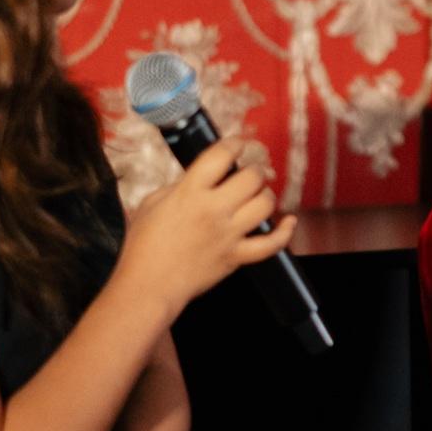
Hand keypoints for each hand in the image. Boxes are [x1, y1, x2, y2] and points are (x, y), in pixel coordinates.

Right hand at [116, 138, 294, 316]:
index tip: (238, 144)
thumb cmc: (142, 246)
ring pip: (265, 204)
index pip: (221, 155)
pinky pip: (271, 244)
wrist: (146, 287)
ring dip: (266, 195)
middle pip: (252, 177)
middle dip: (254, 169)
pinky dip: (285, 232)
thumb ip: (179, 186)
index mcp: (190, 193)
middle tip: (250, 171)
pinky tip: (289, 222)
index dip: (235, 143)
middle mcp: (213, 211)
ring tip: (258, 194)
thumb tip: (200, 177)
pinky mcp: (236, 257)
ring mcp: (228, 235)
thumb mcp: (152, 203)